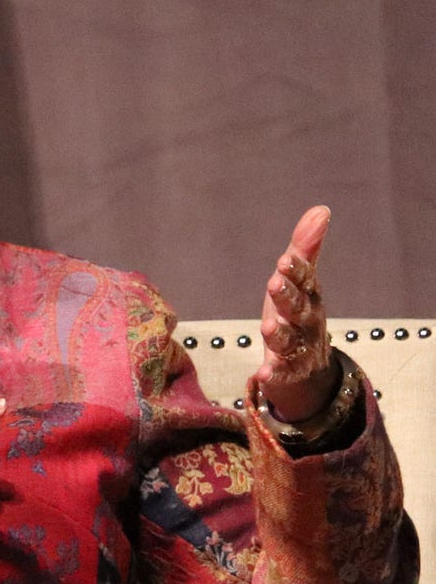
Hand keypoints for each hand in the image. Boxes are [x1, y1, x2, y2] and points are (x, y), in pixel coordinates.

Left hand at [254, 205, 340, 421]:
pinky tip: (262, 374)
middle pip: (299, 309)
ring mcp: (300, 348)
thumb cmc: (297, 313)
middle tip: (274, 283)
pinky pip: (282, 374)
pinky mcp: (289, 373)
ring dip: (280, 335)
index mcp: (309, 296)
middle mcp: (308, 321)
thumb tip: (321, 209)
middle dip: (288, 296)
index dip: (297, 271)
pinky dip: (274, 374)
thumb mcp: (298, 281)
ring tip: (267, 328)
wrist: (309, 367)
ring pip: (291, 342)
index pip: (305, 280)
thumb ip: (305, 248)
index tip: (285, 259)